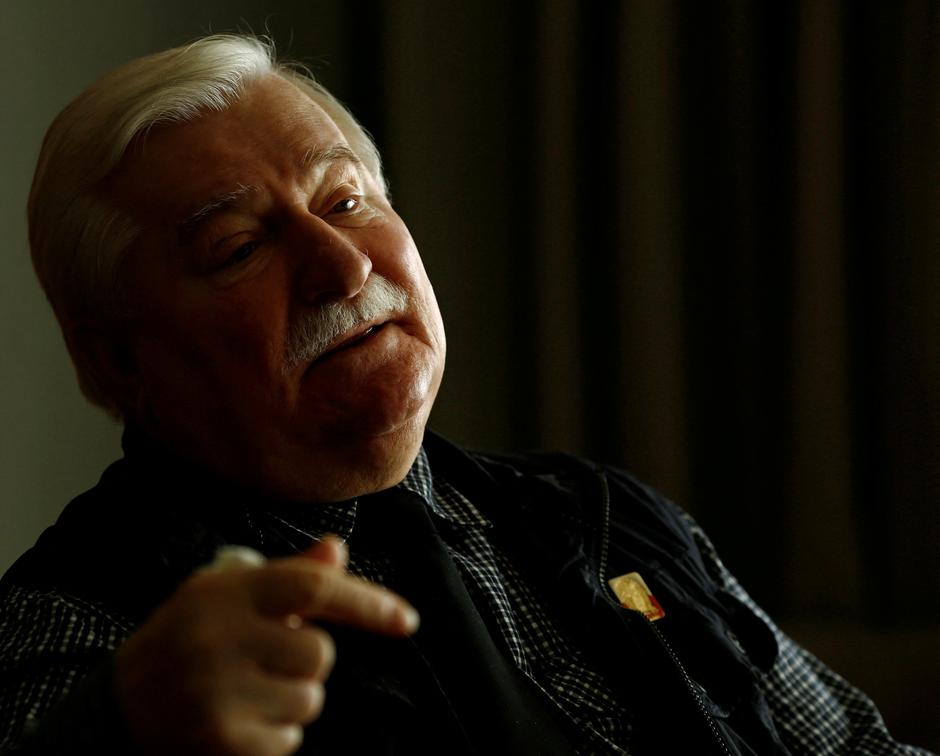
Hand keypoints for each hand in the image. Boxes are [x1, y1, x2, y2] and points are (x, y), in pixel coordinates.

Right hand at [113, 537, 417, 754]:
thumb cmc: (186, 640)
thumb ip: (287, 575)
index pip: (312, 587)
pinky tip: (234, 724)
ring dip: (290, 703)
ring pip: (308, 700)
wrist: (115, 710)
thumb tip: (337, 550)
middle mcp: (218, 637)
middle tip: (263, 664)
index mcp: (224, 592)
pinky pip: (288, 743)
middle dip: (305, 664)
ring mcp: (216, 692)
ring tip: (243, 694)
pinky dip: (274, 739)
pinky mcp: (218, 741)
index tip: (406, 619)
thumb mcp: (226, 594)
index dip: (366, 601)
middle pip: (318, 654)